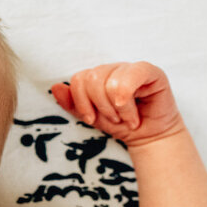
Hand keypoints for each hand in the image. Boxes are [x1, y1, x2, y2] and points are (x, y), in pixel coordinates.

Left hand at [50, 61, 184, 146]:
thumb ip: (72, 103)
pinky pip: (132, 74)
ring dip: (117, 108)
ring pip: (110, 80)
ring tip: (126, 118)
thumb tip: (55, 87)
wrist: (148, 138)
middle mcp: (113, 69)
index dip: (81, 102)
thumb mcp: (92, 117)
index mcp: (97, 76)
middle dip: (100, 107)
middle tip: (113, 120)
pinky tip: (132, 115)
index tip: (92, 119)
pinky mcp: (151, 72)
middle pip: (91, 78)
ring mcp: (132, 68)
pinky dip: (126, 100)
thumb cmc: (121, 125)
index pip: (78, 79)